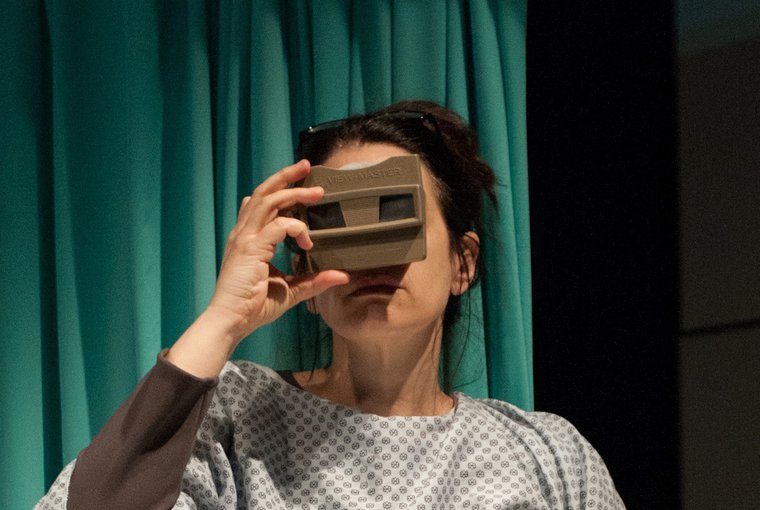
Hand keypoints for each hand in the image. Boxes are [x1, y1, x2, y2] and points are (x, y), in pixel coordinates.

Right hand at [166, 160, 348, 376]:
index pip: (261, 203)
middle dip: (286, 177)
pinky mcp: (250, 249)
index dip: (280, 191)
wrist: (231, 321)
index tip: (302, 190)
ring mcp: (245, 239)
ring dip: (293, 192)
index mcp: (249, 238)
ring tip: (317, 191)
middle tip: (307, 167)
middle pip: (263, 193)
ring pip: (268, 201)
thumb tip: (341, 275)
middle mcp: (244, 233)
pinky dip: (295, 227)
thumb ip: (313, 281)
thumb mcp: (289, 291)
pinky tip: (307, 239)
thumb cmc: (253, 307)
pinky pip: (277, 226)